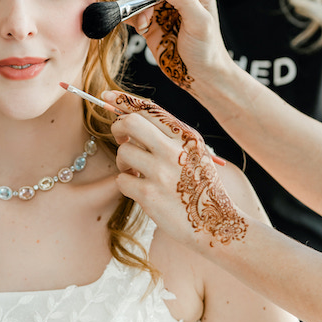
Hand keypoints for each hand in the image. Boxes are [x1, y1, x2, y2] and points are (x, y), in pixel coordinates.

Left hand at [103, 91, 246, 248]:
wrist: (216, 224)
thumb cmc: (201, 188)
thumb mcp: (196, 154)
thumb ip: (170, 137)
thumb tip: (130, 120)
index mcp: (186, 136)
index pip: (149, 109)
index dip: (123, 100)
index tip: (105, 97)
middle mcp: (173, 149)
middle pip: (130, 122)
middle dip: (117, 127)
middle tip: (120, 139)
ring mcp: (160, 171)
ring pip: (123, 152)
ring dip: (123, 162)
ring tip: (136, 172)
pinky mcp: (148, 194)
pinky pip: (121, 180)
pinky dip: (125, 184)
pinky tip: (140, 190)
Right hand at [126, 0, 230, 91]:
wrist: (199, 76)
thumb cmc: (207, 50)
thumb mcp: (200, 23)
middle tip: (149, 9)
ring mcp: (161, 8)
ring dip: (137, 5)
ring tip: (146, 23)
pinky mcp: (149, 23)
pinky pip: (131, 12)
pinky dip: (130, 17)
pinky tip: (140, 28)